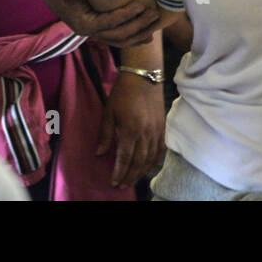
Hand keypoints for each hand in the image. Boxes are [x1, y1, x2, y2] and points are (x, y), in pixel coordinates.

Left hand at [30, 0, 158, 48]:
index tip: (152, 32)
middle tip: (157, 20)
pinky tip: (137, 6)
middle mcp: (88, 31)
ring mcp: (83, 29)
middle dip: (142, 31)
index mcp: (92, 25)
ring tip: (151, 13)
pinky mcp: (80, 22)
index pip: (119, 38)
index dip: (137, 36)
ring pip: (117, 33)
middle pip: (121, 39)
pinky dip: (124, 15)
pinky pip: (108, 22)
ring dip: (137, 24)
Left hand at [96, 73, 165, 188]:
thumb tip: (99, 154)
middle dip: (129, 176)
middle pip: (138, 162)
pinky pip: (160, 150)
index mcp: (131, 129)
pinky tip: (147, 168)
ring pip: (150, 159)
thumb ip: (105, 135)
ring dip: (141, 172)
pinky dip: (154, 162)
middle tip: (121, 185)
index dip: (119, 172)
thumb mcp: (109, 112)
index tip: (113, 182)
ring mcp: (157, 131)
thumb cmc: (123, 92)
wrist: (144, 76)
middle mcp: (146, 133)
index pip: (125, 158)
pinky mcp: (163, 127)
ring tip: (132, 180)